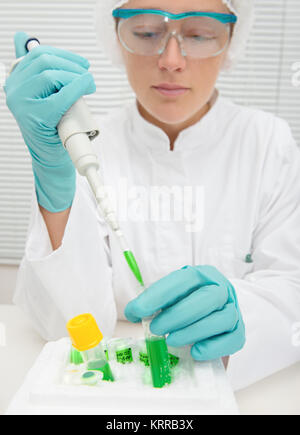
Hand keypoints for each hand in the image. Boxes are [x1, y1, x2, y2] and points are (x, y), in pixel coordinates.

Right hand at [4, 32, 95, 211]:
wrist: (51, 157)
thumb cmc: (51, 126)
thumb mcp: (43, 94)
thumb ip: (34, 69)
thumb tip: (23, 36)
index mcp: (14, 80)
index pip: (38, 54)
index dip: (64, 55)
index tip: (82, 65)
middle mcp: (13, 89)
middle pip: (44, 61)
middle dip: (72, 66)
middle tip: (88, 77)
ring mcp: (21, 103)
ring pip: (50, 74)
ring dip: (76, 76)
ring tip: (88, 85)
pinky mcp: (34, 116)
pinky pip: (59, 95)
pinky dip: (77, 88)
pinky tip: (86, 89)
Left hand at [125, 265, 245, 360]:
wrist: (212, 313)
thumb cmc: (187, 303)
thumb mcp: (171, 297)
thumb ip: (154, 303)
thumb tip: (133, 312)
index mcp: (201, 275)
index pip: (183, 280)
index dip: (159, 295)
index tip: (138, 310)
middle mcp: (221, 288)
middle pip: (207, 298)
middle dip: (178, 315)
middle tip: (156, 329)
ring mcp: (233, 309)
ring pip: (222, 318)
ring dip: (194, 331)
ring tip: (172, 341)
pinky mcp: (239, 331)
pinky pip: (233, 339)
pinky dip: (214, 347)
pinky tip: (195, 352)